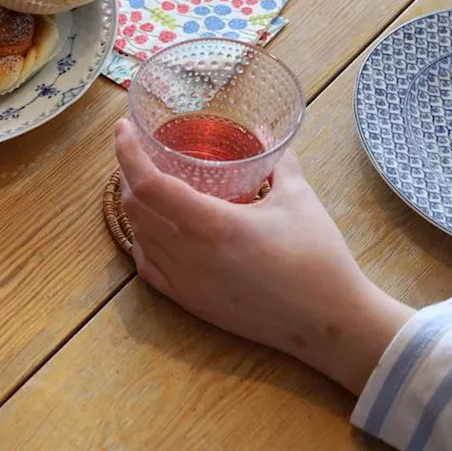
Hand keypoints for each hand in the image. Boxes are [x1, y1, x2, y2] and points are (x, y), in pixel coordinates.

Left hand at [115, 119, 412, 393]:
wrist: (328, 321)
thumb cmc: (317, 257)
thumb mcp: (299, 198)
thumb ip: (279, 161)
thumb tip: (268, 134)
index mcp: (212, 224)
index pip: (148, 184)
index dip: (128, 153)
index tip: (123, 129)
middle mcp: (188, 255)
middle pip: (135, 208)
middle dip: (129, 176)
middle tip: (139, 154)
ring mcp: (185, 283)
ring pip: (138, 237)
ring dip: (135, 208)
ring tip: (146, 186)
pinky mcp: (190, 303)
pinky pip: (148, 267)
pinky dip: (143, 242)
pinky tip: (153, 231)